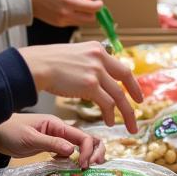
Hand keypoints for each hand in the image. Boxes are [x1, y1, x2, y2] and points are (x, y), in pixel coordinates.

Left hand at [0, 113, 107, 166]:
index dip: (88, 151)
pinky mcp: (51, 148)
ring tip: (87, 169)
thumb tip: (73, 151)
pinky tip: (71, 169)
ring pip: (80, 147)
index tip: (84, 165)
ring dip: (88, 156)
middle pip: (87, 139)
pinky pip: (68, 153)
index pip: (82, 136)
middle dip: (95, 151)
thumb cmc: (10, 132)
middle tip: (93, 167)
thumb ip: (51, 143)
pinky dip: (74, 160)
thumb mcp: (30, 138)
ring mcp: (57, 140)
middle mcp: (61, 131)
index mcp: (58, 125)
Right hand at [18, 41, 142, 131]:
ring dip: (126, 112)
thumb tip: (93, 75)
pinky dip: (110, 114)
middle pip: (126, 77)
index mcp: (97, 49)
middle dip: (135, 93)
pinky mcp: (90, 85)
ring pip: (118, 95)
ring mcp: (96, 71)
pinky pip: (107, 103)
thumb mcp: (73, 54)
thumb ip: (87, 62)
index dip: (130, 80)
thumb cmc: (47, 62)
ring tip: (129, 126)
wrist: (35, 65)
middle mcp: (100, 57)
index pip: (119, 65)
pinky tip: (110, 122)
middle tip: (141, 106)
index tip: (135, 90)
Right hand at [28, 0, 102, 27]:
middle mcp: (66, 14)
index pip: (93, 8)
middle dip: (94, 9)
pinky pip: (75, 22)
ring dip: (87, 13)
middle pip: (92, 18)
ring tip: (80, 1)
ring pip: (84, 21)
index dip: (99, 3)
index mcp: (68, 1)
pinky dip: (78, 15)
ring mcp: (63, 21)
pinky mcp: (60, 24)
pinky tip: (72, 6)